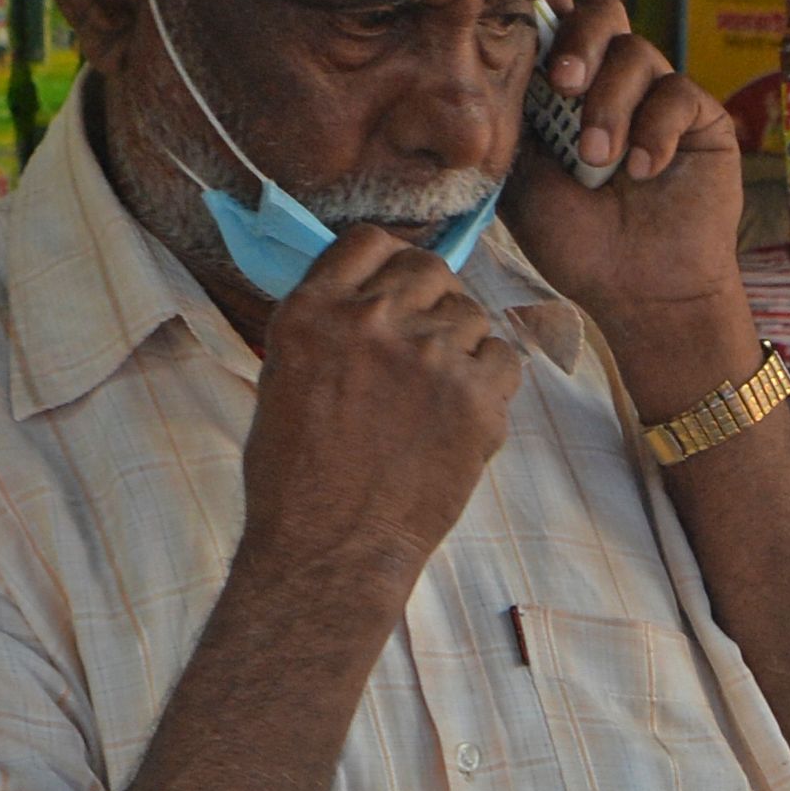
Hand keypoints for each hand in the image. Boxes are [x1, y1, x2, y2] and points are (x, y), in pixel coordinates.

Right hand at [236, 224, 525, 575]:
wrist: (331, 548)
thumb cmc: (296, 477)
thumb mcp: (284, 378)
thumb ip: (328, 325)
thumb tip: (372, 294)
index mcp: (313, 311)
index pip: (368, 242)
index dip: (389, 262)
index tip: (397, 287)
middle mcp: (372, 321)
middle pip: (429, 270)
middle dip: (432, 298)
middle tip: (425, 343)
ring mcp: (429, 356)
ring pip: (472, 314)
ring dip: (462, 345)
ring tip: (437, 393)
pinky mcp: (475, 397)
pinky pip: (505, 359)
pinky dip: (492, 383)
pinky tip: (463, 415)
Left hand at [503, 0, 753, 392]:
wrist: (638, 292)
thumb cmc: (577, 244)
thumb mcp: (522, 178)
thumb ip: (513, 118)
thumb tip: (485, 58)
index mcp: (565, 89)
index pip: (559, 18)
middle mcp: (613, 82)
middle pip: (604, 12)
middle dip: (580, 40)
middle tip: (563, 85)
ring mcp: (658, 98)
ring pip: (638, 53)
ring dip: (612, 105)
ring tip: (599, 162)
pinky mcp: (702, 120)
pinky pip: (679, 94)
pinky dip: (655, 130)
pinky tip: (642, 171)